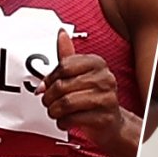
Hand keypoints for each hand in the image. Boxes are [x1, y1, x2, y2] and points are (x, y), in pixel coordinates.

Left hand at [37, 30, 125, 148]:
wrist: (111, 122)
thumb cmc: (93, 97)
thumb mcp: (81, 73)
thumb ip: (68, 56)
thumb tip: (61, 33)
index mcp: (97, 63)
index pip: (64, 66)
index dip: (50, 78)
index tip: (46, 86)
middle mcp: (105, 78)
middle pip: (62, 86)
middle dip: (48, 98)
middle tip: (48, 102)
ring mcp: (106, 97)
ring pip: (66, 103)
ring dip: (54, 111)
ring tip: (56, 112)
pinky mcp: (104, 117)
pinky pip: (72, 119)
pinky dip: (63, 123)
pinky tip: (66, 121)